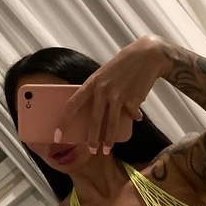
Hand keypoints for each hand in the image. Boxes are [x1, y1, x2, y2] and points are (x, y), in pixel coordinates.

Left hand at [60, 35, 167, 153]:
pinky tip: (136, 117)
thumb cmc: (123, 65)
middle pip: (93, 120)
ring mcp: (119, 96)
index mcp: (92, 83)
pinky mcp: (133, 100)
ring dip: (109, 140)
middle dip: (91, 139)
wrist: (147, 55)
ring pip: (111, 124)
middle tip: (91, 150)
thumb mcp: (104, 74)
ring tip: (107, 149)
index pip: (72, 105)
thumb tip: (95, 113)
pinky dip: (134, 117)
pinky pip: (131, 115)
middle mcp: (103, 90)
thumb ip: (98, 91)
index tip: (57, 135)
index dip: (63, 122)